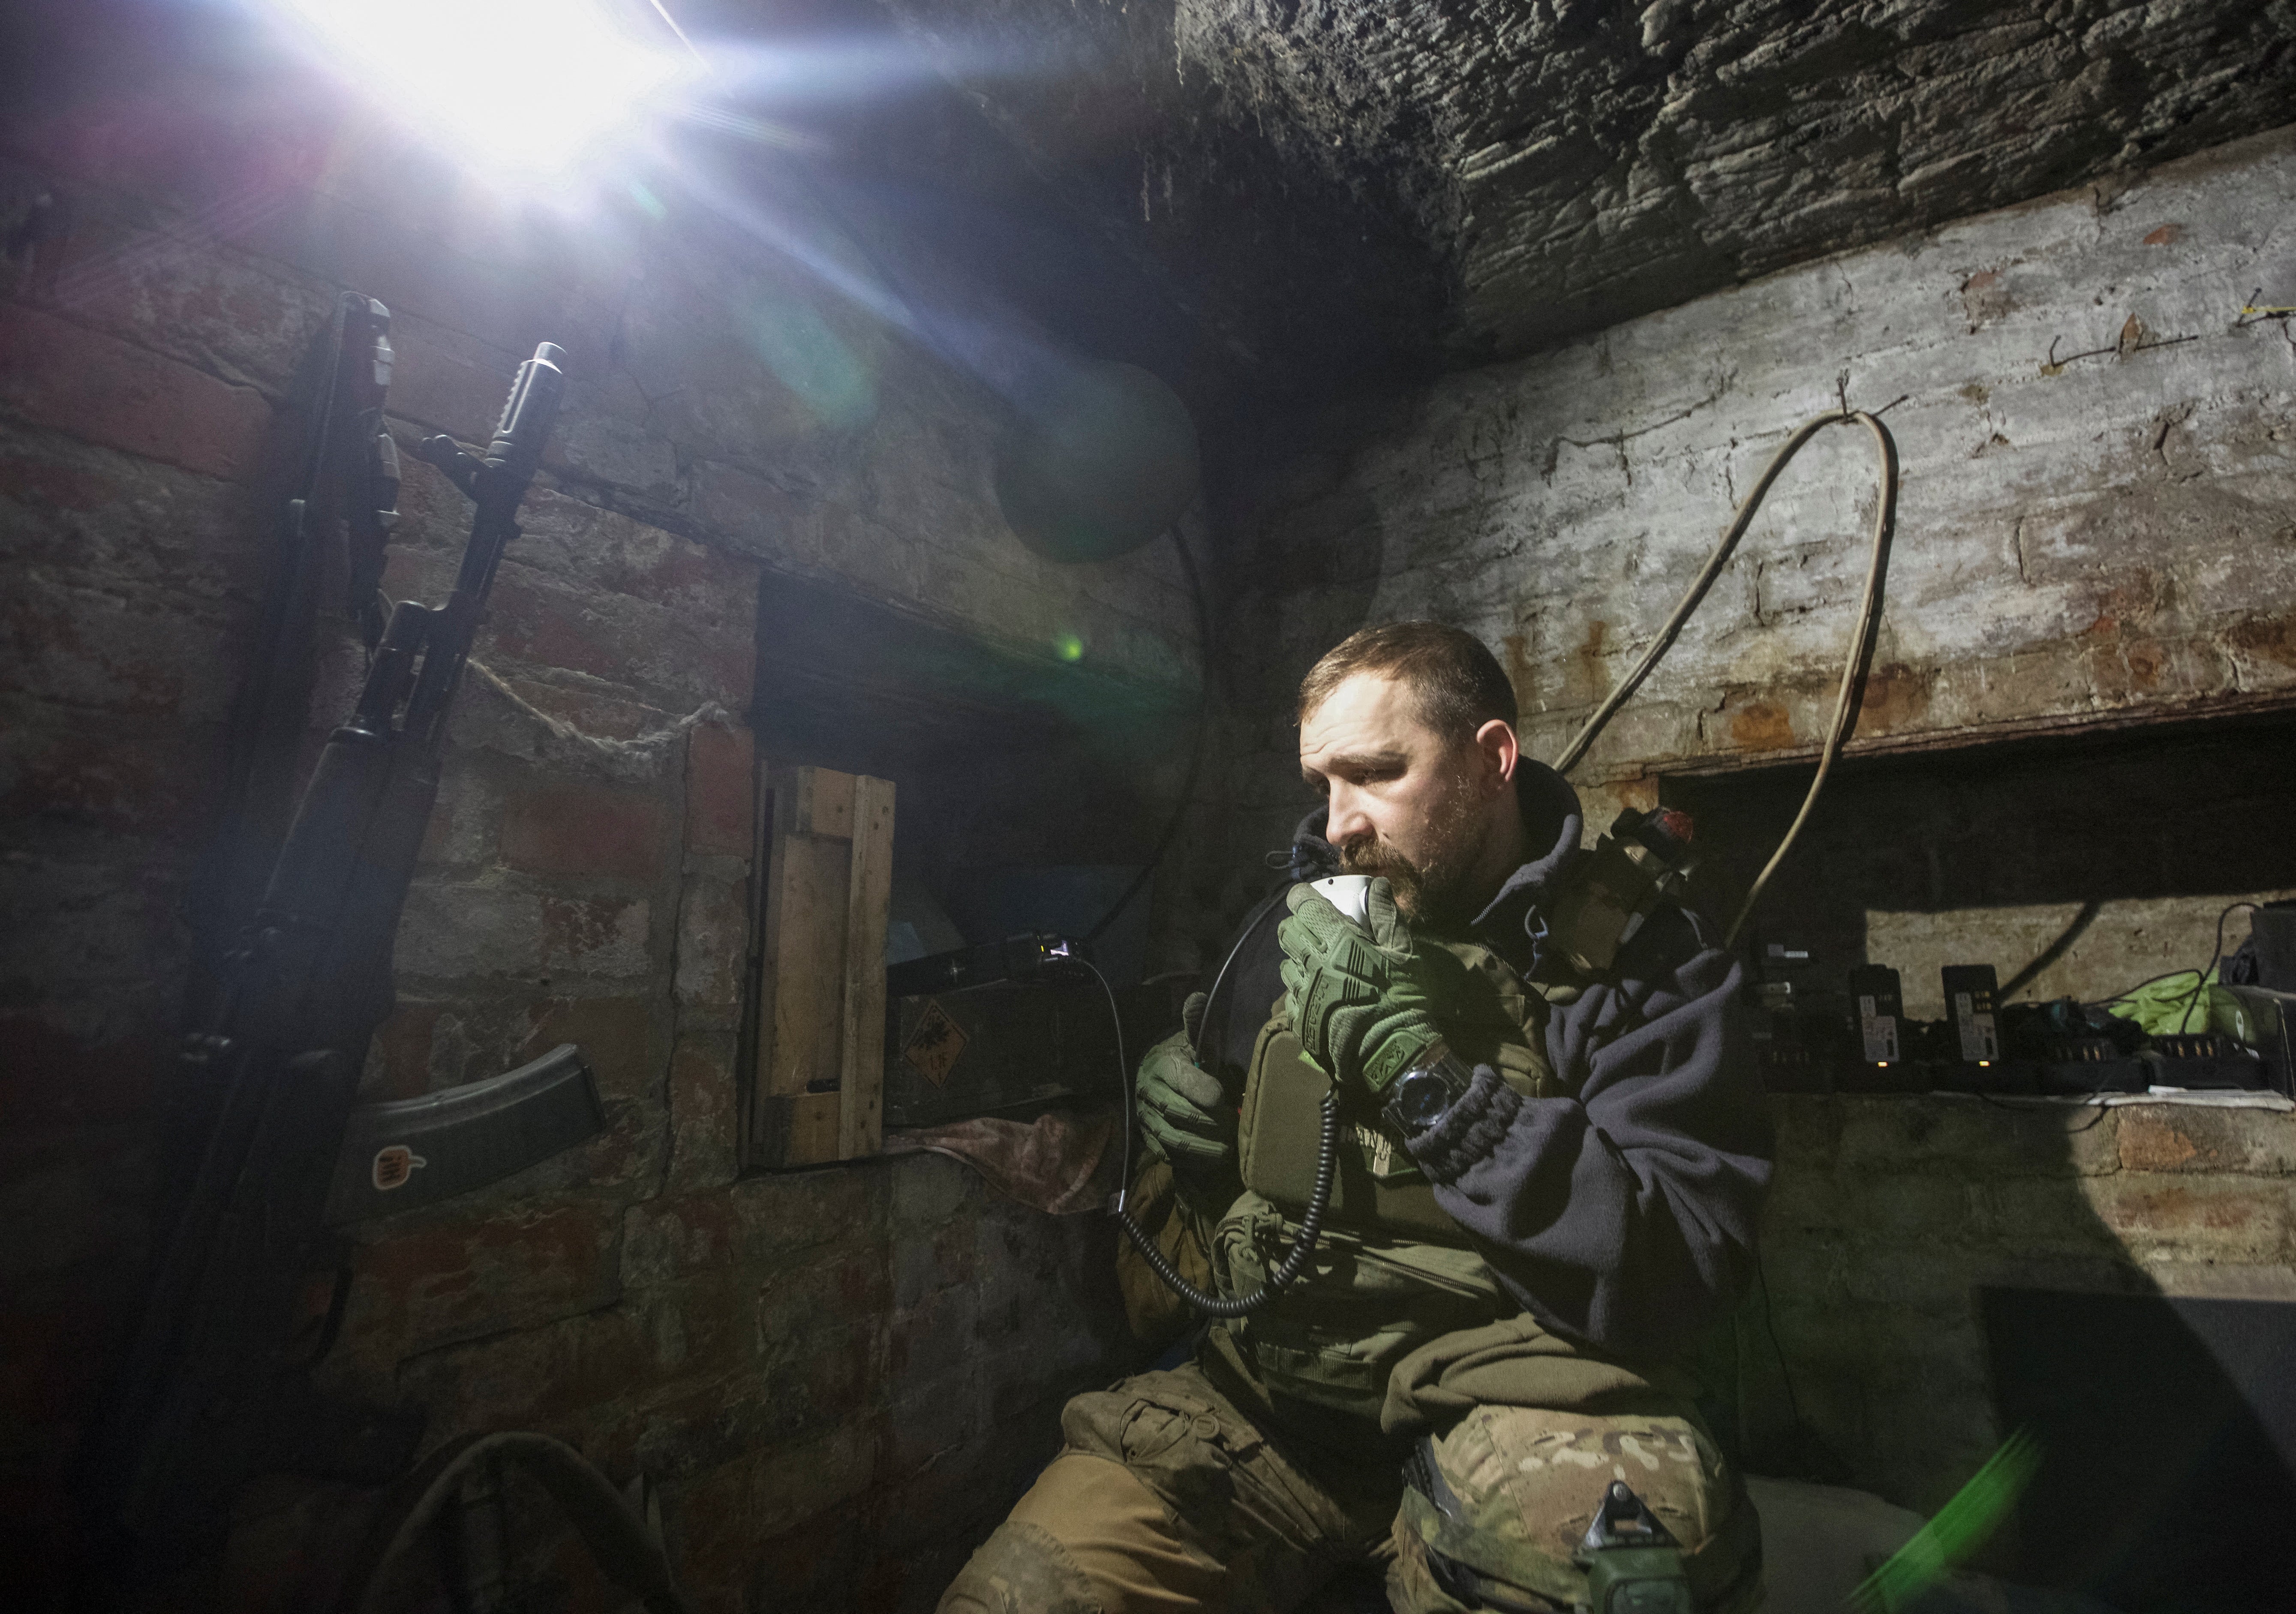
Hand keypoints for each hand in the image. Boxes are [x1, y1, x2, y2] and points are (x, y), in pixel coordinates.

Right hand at [1135, 993, 1234, 1181]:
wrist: (1155, 1079)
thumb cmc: (1184, 1059)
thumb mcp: (1192, 1040)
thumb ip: (1198, 1025)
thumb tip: (1198, 997)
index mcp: (1161, 1065)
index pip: (1180, 1079)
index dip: (1202, 1090)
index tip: (1223, 1098)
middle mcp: (1148, 1093)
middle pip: (1178, 1113)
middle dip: (1209, 1123)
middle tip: (1233, 1126)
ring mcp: (1147, 1119)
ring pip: (1173, 1139)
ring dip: (1203, 1147)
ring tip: (1228, 1149)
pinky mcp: (1150, 1140)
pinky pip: (1170, 1156)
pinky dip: (1193, 1161)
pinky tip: (1214, 1160)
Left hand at [1277, 878, 1446, 1092]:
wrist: (1391, 1052)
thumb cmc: (1402, 998)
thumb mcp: (1404, 952)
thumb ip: (1386, 916)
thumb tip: (1378, 885)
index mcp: (1338, 941)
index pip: (1304, 906)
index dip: (1302, 897)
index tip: (1307, 898)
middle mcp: (1312, 962)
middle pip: (1287, 933)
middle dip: (1297, 926)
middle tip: (1314, 932)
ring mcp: (1302, 992)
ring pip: (1285, 964)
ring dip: (1297, 960)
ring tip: (1316, 967)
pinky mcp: (1298, 1019)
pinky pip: (1288, 996)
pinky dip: (1299, 991)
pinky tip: (1315, 995)